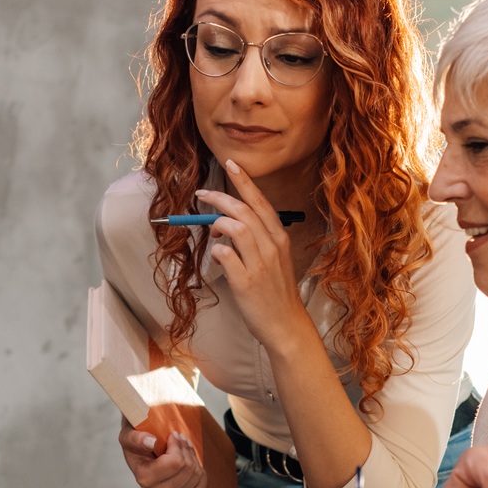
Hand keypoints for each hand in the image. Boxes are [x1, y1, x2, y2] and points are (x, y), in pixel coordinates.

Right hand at [118, 425, 207, 487]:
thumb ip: (136, 438)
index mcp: (144, 478)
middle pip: (188, 469)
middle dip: (186, 450)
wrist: (140, 456)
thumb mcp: (130, 434)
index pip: (176, 462)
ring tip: (184, 450)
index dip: (178, 445)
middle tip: (181, 440)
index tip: (173, 435)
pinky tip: (192, 466)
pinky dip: (200, 476)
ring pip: (196, 476)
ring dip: (193, 459)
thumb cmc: (136, 444)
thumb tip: (151, 442)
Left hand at [194, 160, 313, 350]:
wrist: (285, 324)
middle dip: (219, 198)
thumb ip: (254, 241)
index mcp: (279, 237)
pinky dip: (217, 251)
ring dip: (218, 224)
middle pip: (243, 210)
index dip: (244, 181)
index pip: (260, 201)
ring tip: (212, 232)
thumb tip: (225, 227)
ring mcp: (259, 264)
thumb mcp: (274, 259)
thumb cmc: (276, 291)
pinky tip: (217, 255)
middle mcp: (271, 246)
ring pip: (236, 228)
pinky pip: (226, 256)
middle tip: (202, 194)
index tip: (231, 163)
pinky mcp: (246, 282)